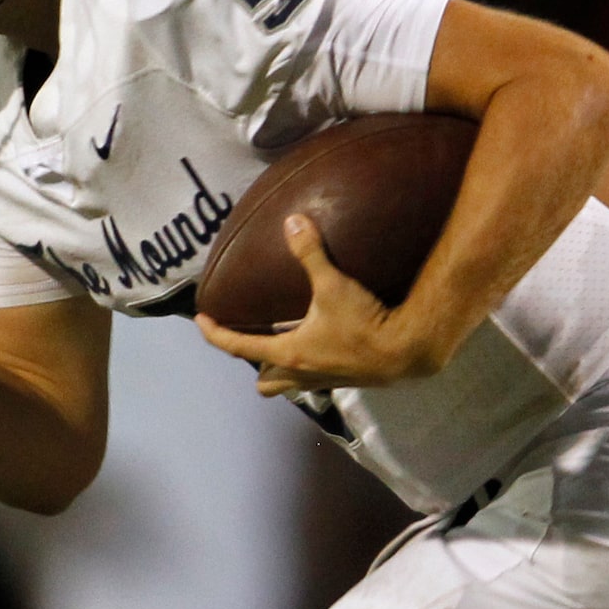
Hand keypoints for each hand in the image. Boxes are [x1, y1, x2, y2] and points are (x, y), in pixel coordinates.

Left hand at [197, 215, 447, 395]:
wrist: (406, 353)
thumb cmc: (364, 323)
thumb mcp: (335, 286)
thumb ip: (311, 254)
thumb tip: (293, 221)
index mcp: (289, 352)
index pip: (239, 346)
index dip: (215, 333)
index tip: (201, 320)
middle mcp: (301, 373)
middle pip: (265, 382)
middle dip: (256, 365)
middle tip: (257, 341)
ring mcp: (324, 382)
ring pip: (290, 386)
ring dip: (283, 372)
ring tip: (287, 349)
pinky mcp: (346, 382)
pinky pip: (316, 381)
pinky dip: (311, 368)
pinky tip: (324, 349)